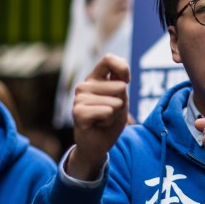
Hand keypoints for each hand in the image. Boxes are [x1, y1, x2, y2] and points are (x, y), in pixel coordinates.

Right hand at [68, 54, 129, 179]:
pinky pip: (107, 112)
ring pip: (115, 102)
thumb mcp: (120, 99)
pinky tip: (98, 124)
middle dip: (122, 103)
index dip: (123, 68)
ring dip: (114, 114)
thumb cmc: (110, 120)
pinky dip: (109, 121)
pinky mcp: (78, 112)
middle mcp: (84, 85)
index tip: (126, 81)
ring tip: (103, 119)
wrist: (97, 144)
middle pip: (120, 87)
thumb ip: (120, 83)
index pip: (109, 59)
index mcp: (95, 78)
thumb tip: (122, 73)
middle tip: (109, 113)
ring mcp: (79, 98)